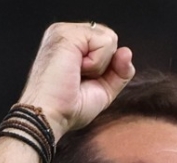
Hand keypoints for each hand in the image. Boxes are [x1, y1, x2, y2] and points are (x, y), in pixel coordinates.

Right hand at [18, 22, 135, 139]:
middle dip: (105, 65)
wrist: (50, 116)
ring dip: (99, 65)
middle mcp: (66, 33)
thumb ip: (119, 71)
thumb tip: (127, 51)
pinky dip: (97, 63)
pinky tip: (76, 70)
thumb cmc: (68, 108)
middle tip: (79, 79)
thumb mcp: (103, 89)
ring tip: (76, 75)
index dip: (107, 66)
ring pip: (109, 39)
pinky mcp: (67, 34)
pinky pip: (104, 42)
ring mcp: (64, 31)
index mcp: (70, 44)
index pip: (106, 44)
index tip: (84, 82)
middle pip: (110, 39)